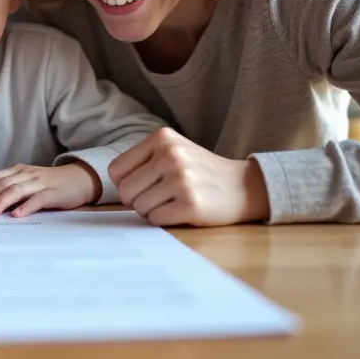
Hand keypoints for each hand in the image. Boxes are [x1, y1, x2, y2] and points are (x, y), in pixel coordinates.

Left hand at [0, 162, 101, 217]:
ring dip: (1, 202)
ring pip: (16, 190)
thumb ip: (11, 192)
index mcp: (18, 170)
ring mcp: (40, 182)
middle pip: (1, 183)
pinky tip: (17, 215)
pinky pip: (37, 199)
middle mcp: (26, 174)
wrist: (79, 179)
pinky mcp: (53, 193)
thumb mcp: (28, 184)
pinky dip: (25, 206)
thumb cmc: (49, 185)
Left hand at [107, 128, 268, 226]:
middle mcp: (170, 155)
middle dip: (137, 200)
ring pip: (139, 207)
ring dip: (152, 211)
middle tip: (158, 198)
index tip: (143, 186)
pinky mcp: (191, 204)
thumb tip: (115, 185)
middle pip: (126, 191)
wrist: (244, 186)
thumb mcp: (173, 151)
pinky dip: (164, 220)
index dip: (125, 184)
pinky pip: (156, 219)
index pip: (115, 170)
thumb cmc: (200, 171)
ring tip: (173, 201)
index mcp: (161, 138)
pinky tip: (181, 211)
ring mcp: (181, 179)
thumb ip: (142, 161)